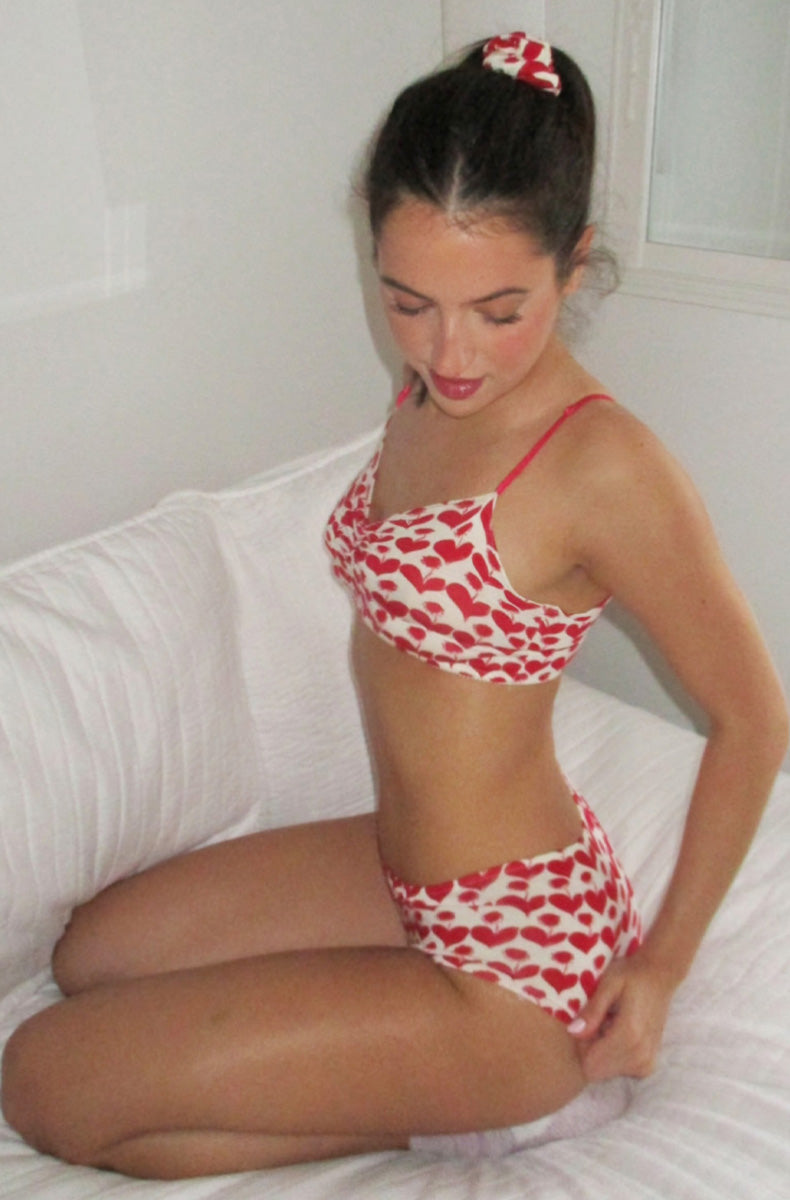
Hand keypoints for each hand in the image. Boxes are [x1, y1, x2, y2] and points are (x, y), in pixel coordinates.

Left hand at [567, 951, 675, 1081]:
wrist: (660, 977)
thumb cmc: (632, 976)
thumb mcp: (608, 984)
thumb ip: (592, 1010)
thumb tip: (573, 1033)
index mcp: (629, 1036)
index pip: (590, 1063)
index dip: (581, 1046)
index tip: (587, 1023)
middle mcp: (640, 1056)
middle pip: (597, 1071)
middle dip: (590, 1049)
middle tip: (598, 1022)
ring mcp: (647, 1063)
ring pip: (607, 1072)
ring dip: (601, 1052)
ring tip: (610, 1024)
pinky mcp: (649, 1065)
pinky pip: (620, 1070)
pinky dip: (613, 1055)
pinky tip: (618, 1033)